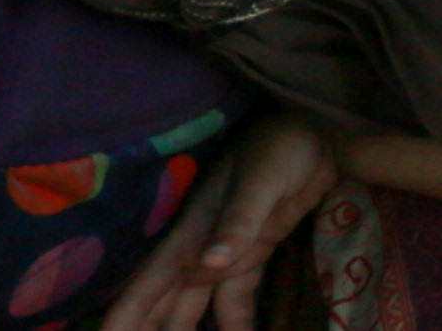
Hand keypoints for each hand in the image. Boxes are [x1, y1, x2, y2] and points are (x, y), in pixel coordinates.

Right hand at [98, 112, 338, 330]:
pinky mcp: (254, 254)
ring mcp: (226, 254)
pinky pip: (238, 299)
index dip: (125, 315)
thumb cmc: (281, 145)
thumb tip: (207, 265)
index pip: (146, 284)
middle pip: (164, 305)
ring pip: (195, 307)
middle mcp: (198, 250)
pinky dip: (237, 323)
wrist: (317, 130)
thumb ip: (237, 223)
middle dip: (151, 330)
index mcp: (190, 232)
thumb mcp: (260, 181)